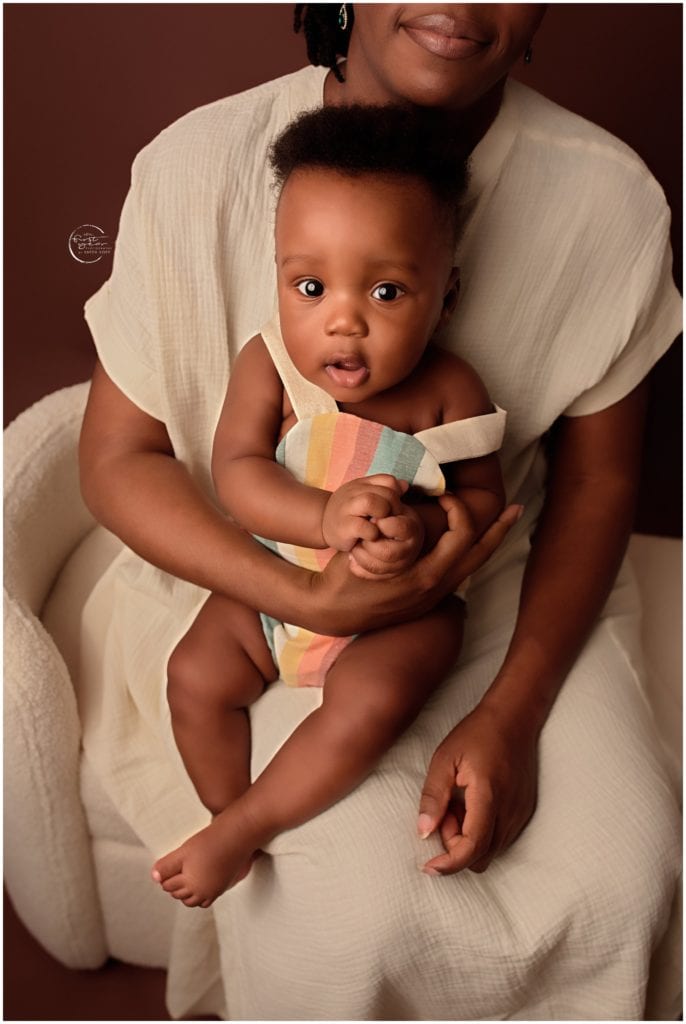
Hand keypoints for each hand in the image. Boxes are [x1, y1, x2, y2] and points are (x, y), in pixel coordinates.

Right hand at [304, 502, 522, 635]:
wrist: (331, 612)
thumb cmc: (347, 577)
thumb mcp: (371, 550)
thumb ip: (394, 532)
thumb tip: (411, 513)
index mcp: (427, 576)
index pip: (462, 535)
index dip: (458, 508)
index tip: (443, 495)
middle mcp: (437, 589)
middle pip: (481, 555)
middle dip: (500, 530)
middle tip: (516, 509)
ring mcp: (433, 597)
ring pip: (472, 565)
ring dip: (486, 542)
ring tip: (500, 525)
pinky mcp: (425, 600)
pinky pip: (457, 572)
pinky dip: (467, 554)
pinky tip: (465, 544)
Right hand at [321, 474, 407, 551]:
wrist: (322, 523)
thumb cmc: (350, 511)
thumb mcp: (366, 496)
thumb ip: (385, 490)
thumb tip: (404, 486)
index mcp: (362, 484)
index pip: (389, 481)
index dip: (396, 495)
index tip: (392, 508)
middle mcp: (354, 492)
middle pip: (384, 492)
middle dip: (394, 508)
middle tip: (389, 520)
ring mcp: (347, 508)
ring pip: (371, 502)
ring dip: (383, 516)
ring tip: (380, 525)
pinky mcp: (344, 527)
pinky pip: (365, 527)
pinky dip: (373, 534)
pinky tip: (371, 537)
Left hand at [349, 504, 424, 578]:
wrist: (390, 528)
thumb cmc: (389, 513)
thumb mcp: (390, 504)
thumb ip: (384, 505)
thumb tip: (374, 518)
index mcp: (412, 529)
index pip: (400, 528)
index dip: (382, 524)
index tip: (371, 519)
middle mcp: (409, 550)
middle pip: (387, 553)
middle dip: (368, 543)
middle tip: (361, 535)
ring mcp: (400, 565)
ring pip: (377, 567)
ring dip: (360, 555)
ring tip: (355, 545)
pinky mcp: (388, 575)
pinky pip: (370, 576)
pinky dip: (358, 567)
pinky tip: (353, 557)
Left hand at [417, 700, 537, 873]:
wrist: (514, 718)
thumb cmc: (476, 734)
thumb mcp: (445, 759)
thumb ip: (433, 796)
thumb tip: (423, 832)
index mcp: (489, 796)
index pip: (472, 848)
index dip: (449, 863)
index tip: (429, 866)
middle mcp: (510, 811)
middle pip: (481, 857)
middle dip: (456, 847)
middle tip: (444, 812)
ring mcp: (521, 813)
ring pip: (492, 851)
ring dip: (469, 840)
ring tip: (458, 805)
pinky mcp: (525, 812)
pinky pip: (501, 839)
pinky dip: (482, 833)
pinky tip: (473, 805)